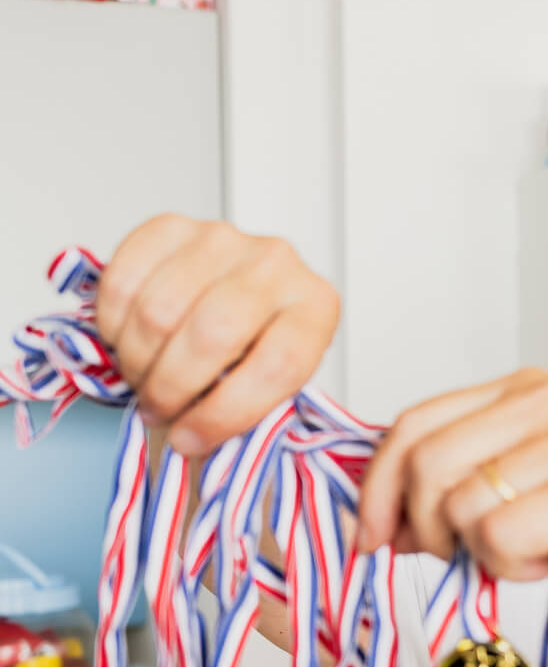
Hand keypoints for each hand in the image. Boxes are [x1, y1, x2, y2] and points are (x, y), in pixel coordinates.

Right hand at [96, 215, 339, 452]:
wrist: (234, 296)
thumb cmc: (254, 348)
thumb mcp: (270, 387)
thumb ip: (243, 410)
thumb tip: (187, 440)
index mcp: (316, 308)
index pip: (276, 365)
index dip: (225, 414)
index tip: (190, 440)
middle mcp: (276, 263)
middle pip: (211, 335)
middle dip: (171, 389)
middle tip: (157, 411)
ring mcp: (222, 238)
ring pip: (160, 312)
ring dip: (137, 361)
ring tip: (141, 379)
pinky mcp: (171, 226)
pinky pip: (124, 280)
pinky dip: (112, 324)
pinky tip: (124, 341)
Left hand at [356, 368, 547, 610]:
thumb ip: (479, 480)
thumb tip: (388, 520)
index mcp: (527, 390)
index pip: (414, 424)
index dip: (375, 487)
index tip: (371, 538)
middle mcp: (545, 402)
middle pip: (420, 460)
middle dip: (413, 524)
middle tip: (444, 558)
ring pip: (456, 503)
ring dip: (476, 552)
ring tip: (527, 557)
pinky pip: (497, 536)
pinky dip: (511, 568)